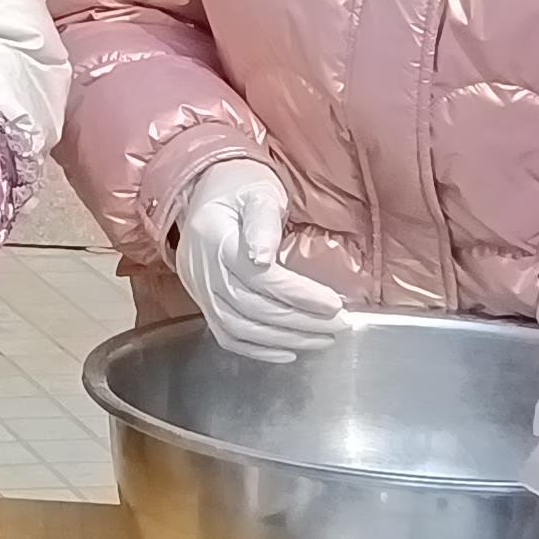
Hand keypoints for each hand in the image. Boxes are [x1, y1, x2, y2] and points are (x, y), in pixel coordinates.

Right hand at [169, 160, 346, 362]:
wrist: (206, 189)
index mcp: (215, 238)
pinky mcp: (203, 301)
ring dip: (284, 339)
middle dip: (299, 321)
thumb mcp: (258, 191)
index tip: (334, 304)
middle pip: (251, 307)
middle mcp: (202, 269)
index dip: (298, 294)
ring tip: (322, 338)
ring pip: (240, 327)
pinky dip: (257, 350)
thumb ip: (262, 221)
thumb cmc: (241, 186)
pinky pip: (226, 335)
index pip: (259, 277)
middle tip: (339, 324)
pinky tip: (288, 351)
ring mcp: (199, 289)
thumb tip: (263, 257)